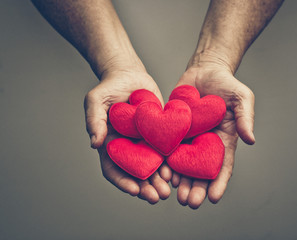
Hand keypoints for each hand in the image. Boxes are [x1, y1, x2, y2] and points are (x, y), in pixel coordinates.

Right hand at [84, 69, 171, 203]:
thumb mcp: (96, 100)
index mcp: (110, 144)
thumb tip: (94, 143)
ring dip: (159, 180)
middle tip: (157, 196)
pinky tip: (177, 171)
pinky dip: (170, 163)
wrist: (130, 76)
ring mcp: (144, 142)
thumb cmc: (109, 86)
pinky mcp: (159, 133)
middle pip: (135, 173)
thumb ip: (94, 120)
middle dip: (145, 187)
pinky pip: (165, 151)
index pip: (113, 169)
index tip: (135, 191)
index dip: (122, 182)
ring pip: (152, 166)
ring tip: (169, 190)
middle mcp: (128, 147)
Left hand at [171, 62, 254, 208]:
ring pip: (183, 164)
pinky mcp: (173, 129)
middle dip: (196, 187)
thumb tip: (251, 140)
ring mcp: (188, 138)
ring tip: (175, 193)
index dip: (219, 183)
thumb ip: (245, 118)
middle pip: (201, 170)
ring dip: (180, 180)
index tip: (213, 198)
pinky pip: (168, 148)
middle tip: (189, 202)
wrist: (204, 71)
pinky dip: (165, 161)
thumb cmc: (226, 83)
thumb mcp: (241, 98)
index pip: (223, 166)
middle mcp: (205, 143)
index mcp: (223, 140)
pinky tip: (162, 172)